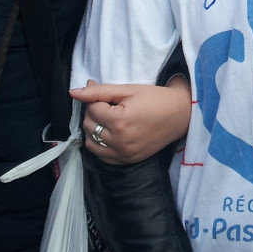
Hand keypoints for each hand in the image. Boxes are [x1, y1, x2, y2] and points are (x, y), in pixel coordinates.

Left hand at [70, 78, 192, 164]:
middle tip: (110, 106)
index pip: (91, 110)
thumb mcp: (128, 90)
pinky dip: (100, 145)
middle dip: (94, 113)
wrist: (179, 115)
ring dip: (94, 130)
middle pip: (88, 126)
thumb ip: (99, 91)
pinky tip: (111, 134)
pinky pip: (101, 156)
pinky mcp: (127, 161)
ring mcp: (123, 154)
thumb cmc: (155, 98)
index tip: (109, 96)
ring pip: (90, 144)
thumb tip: (73, 92)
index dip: (97, 99)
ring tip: (108, 120)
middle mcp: (119, 141)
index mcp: (119, 121)